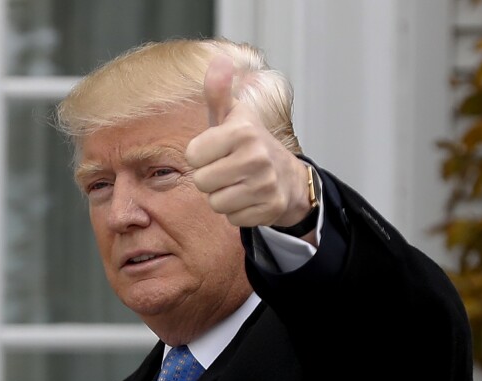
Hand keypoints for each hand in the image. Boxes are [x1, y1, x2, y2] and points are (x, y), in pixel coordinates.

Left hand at [185, 55, 311, 228]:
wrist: (288, 176)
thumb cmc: (250, 144)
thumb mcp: (233, 116)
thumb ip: (218, 92)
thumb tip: (219, 61)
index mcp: (242, 131)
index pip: (192, 155)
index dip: (200, 156)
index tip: (216, 151)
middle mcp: (255, 157)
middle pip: (202, 182)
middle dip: (210, 179)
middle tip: (227, 170)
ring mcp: (265, 184)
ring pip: (216, 203)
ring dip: (222, 197)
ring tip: (237, 184)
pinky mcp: (269, 208)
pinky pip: (233, 218)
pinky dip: (237, 212)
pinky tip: (248, 198)